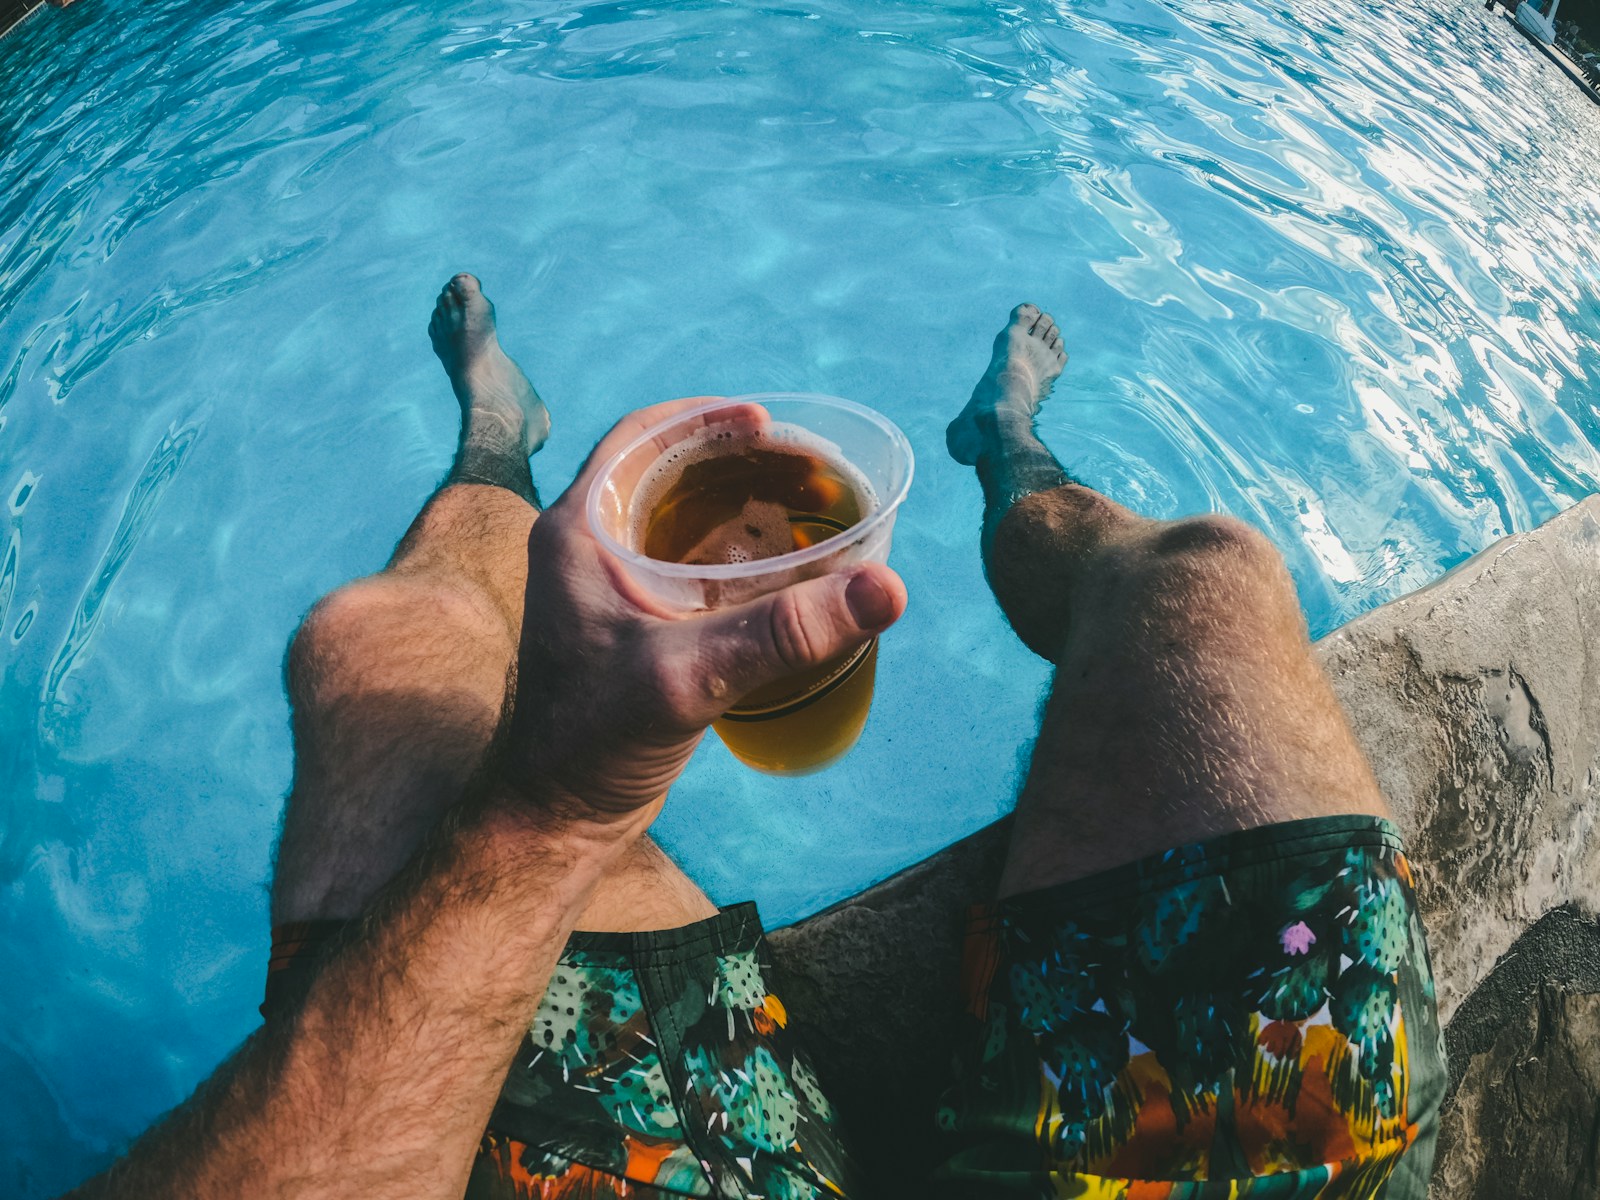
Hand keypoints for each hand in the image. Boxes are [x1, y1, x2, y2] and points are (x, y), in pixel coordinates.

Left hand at [496, 398, 907, 824]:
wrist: (554, 820)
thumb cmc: (593, 742)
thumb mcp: (690, 676)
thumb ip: (784, 631)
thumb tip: (886, 587)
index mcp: (580, 533)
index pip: (639, 439)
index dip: (705, 419)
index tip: (769, 422)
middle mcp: (590, 552)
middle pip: (672, 475)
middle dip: (744, 464)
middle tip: (813, 470)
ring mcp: (613, 594)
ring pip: (685, 523)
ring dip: (747, 509)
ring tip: (812, 510)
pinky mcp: (637, 634)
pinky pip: (695, 571)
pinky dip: (743, 558)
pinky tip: (789, 573)